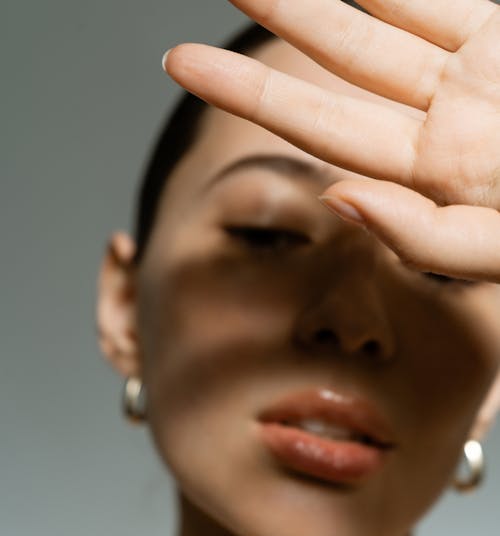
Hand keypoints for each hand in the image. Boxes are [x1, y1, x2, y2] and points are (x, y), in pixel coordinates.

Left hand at [163, 0, 499, 280]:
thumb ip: (426, 238)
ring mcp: (474, 68)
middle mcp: (440, 117)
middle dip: (266, 26)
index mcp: (429, 172)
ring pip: (379, 13)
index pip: (319, 125)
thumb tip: (339, 202)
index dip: (250, 90)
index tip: (179, 62)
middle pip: (334, 62)